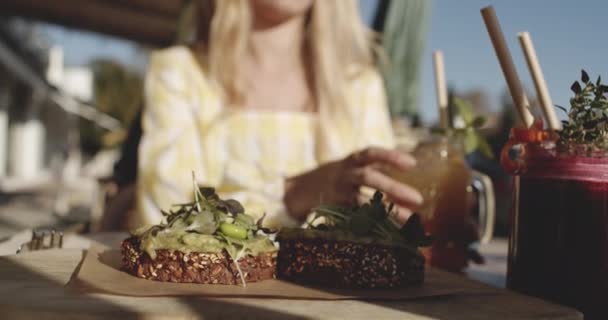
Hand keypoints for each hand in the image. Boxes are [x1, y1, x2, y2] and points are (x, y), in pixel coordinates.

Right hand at [284, 147, 422, 221]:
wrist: (295, 191)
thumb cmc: (333, 179)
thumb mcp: (349, 167)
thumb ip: (373, 168)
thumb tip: (408, 174)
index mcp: (350, 161)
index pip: (371, 153)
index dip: (391, 156)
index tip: (412, 164)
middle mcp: (343, 174)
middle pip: (369, 177)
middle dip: (394, 188)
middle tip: (418, 199)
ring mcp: (336, 193)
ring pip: (362, 201)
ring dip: (387, 211)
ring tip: (410, 220)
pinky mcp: (331, 210)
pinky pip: (353, 218)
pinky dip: (371, 224)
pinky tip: (390, 232)